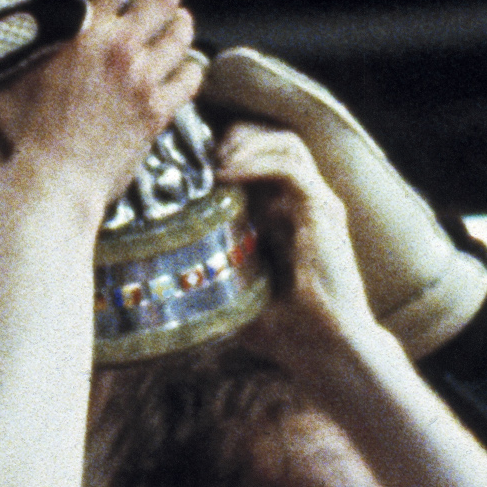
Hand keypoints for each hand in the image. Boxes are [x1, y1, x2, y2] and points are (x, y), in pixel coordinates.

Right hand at [0, 0, 201, 219]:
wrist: (49, 189)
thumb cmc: (14, 138)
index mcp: (83, 33)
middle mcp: (120, 49)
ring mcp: (144, 81)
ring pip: (181, 35)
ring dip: (181, 18)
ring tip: (178, 14)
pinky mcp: (158, 113)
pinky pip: (189, 77)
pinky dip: (189, 66)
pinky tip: (183, 64)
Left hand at [212, 122, 389, 379]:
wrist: (329, 352)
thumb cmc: (286, 331)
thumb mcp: (234, 295)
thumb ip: (209, 279)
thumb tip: (156, 282)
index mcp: (286, 215)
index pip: (262, 156)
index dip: (227, 148)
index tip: (189, 161)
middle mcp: (305, 202)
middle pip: (274, 139)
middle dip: (235, 135)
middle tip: (198, 153)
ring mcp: (317, 204)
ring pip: (285, 143)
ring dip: (244, 143)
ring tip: (212, 160)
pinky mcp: (323, 213)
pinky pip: (290, 168)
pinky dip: (256, 161)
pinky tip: (226, 173)